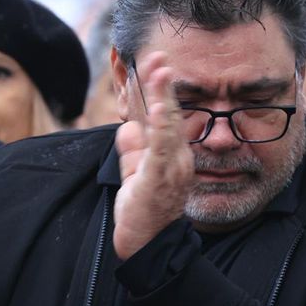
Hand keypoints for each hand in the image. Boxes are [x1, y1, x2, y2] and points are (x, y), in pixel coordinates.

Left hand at [112, 52, 194, 259]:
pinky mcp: (159, 178)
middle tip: (157, 56)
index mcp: (171, 155)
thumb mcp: (134, 177)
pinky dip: (162, 126)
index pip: (162, 117)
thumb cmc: (143, 215)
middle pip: (169, 114)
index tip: (150, 65)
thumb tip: (127, 130)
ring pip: (167, 125)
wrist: (151, 248)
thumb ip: (132, 153)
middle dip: (162, 84)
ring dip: (163, 96)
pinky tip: (161, 108)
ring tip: (159, 71)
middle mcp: (177, 158)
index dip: (156, 91)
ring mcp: (172, 167)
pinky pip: (161, 148)